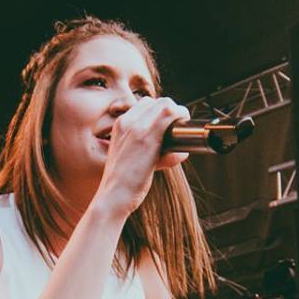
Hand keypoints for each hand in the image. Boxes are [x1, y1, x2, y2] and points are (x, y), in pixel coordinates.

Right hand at [92, 97, 189, 218]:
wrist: (113, 197)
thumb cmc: (124, 184)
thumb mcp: (134, 162)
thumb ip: (156, 154)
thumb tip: (180, 153)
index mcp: (120, 126)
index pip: (145, 104)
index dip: (161, 112)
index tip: (169, 125)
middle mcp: (127, 122)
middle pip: (157, 101)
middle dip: (171, 111)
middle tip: (179, 128)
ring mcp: (137, 127)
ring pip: (165, 104)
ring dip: (178, 114)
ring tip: (182, 129)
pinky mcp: (147, 137)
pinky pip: (170, 113)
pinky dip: (181, 117)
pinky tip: (185, 129)